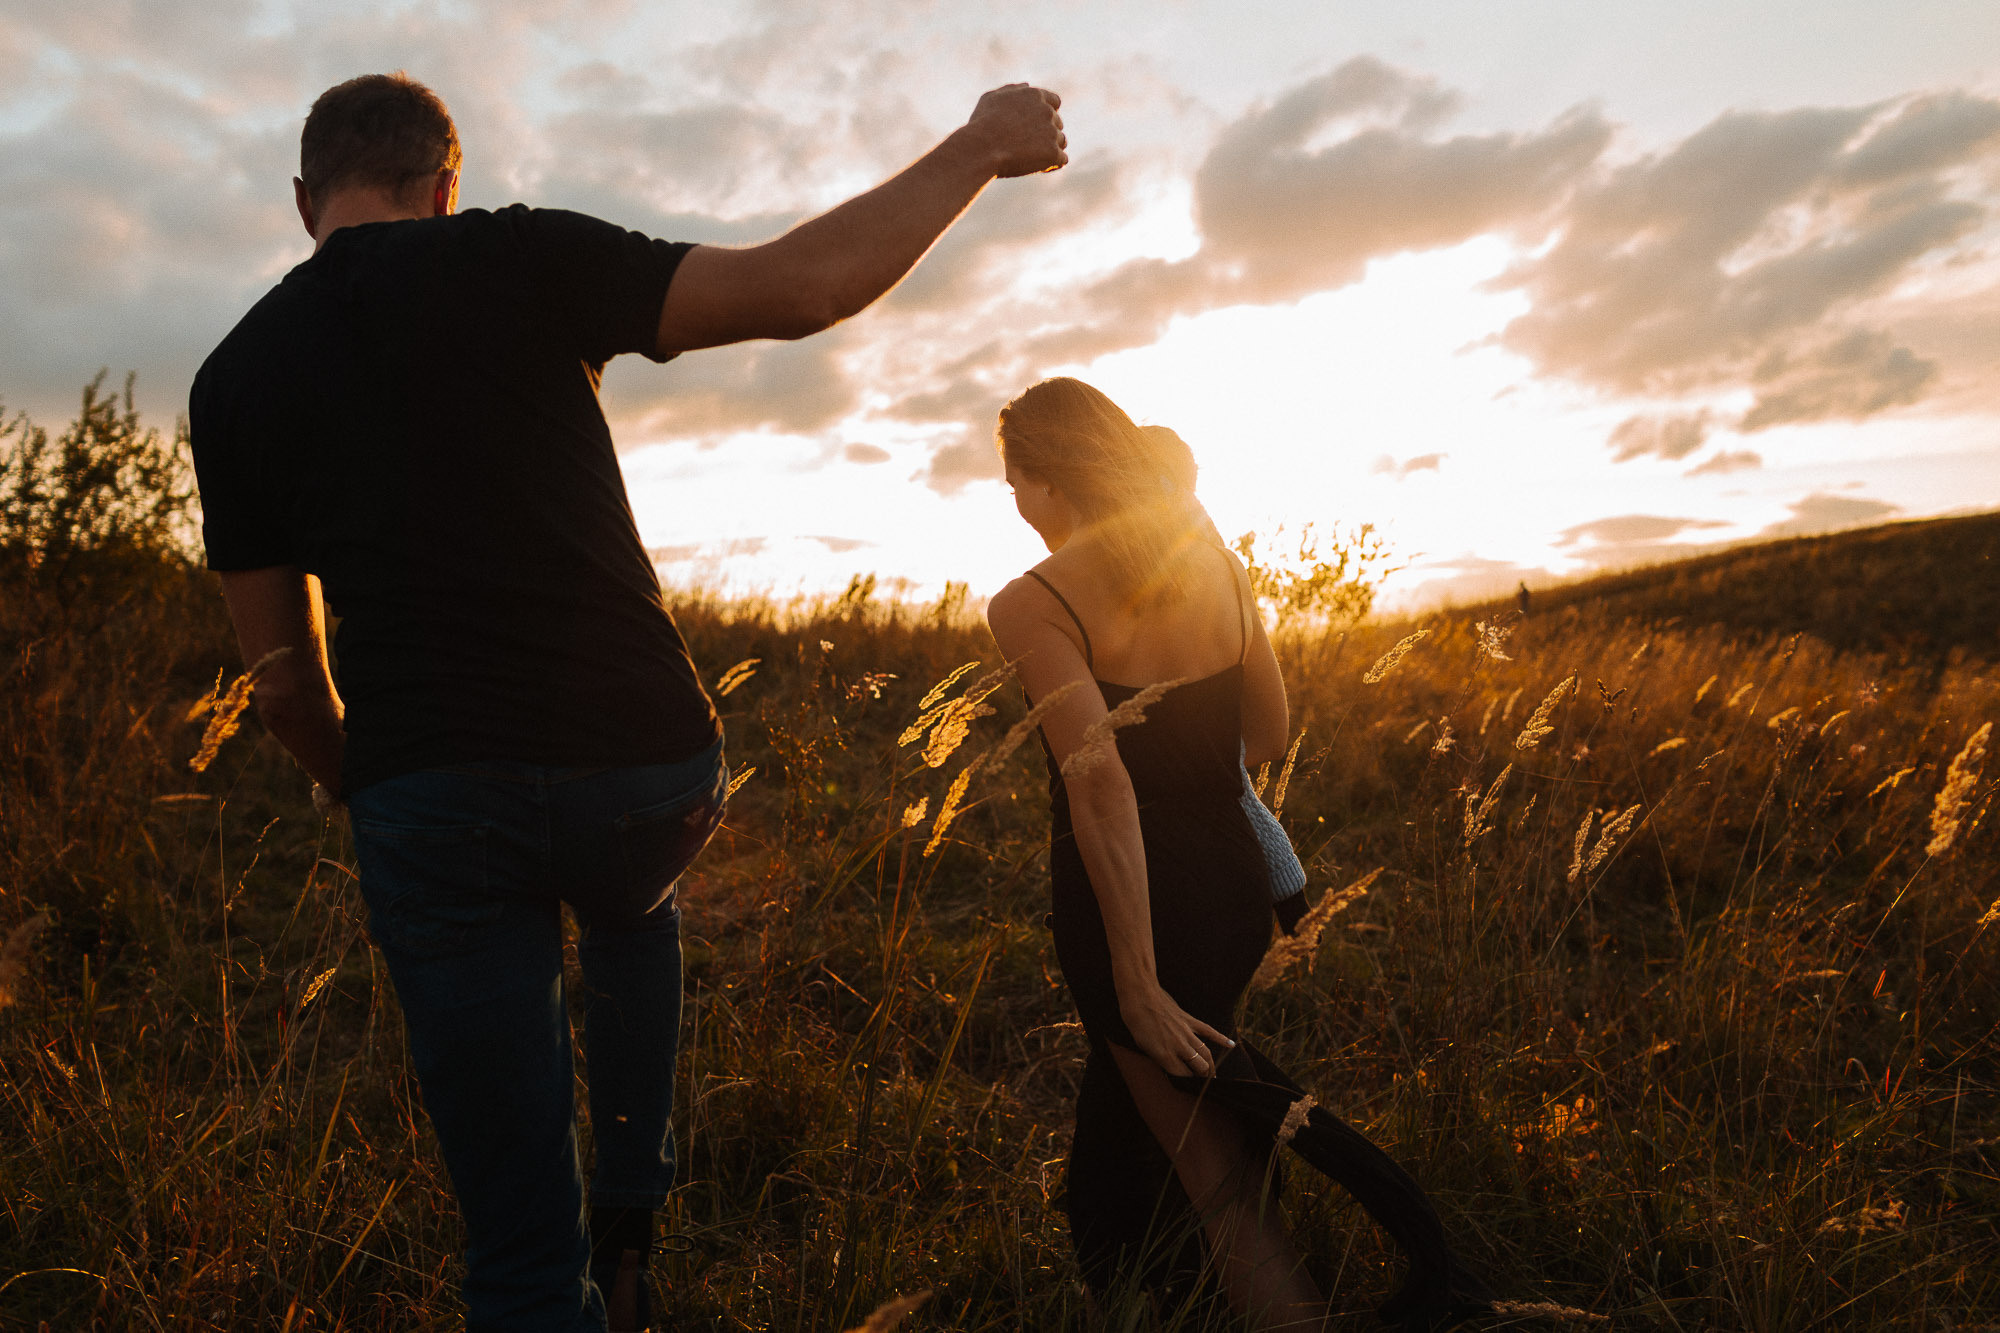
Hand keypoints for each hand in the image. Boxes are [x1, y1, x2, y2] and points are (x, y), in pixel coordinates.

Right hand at [964, 83, 1066, 177]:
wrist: (981, 149)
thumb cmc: (982, 124)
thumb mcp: (991, 99)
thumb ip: (1011, 90)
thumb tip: (1027, 85)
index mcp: (1034, 95)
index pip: (1054, 103)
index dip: (1046, 116)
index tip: (1034, 128)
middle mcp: (1047, 111)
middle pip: (1057, 124)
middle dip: (1045, 134)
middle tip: (1022, 146)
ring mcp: (1052, 132)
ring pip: (1061, 142)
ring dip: (1049, 149)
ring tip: (1027, 156)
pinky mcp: (1053, 153)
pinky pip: (1061, 160)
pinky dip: (1052, 164)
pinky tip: (1037, 167)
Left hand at [1118, 979, 1234, 1077]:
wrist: (1140, 995)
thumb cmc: (1136, 1022)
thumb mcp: (1143, 1046)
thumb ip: (1159, 1058)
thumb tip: (1171, 1066)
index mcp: (1165, 1055)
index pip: (1183, 1076)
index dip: (1186, 1081)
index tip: (1188, 1085)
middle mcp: (1179, 1046)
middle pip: (1199, 1067)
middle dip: (1203, 1077)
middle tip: (1204, 1082)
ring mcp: (1186, 1033)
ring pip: (1206, 1053)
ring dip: (1211, 1066)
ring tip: (1213, 1075)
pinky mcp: (1190, 1020)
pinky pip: (1209, 1031)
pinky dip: (1221, 1038)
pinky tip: (1231, 1045)